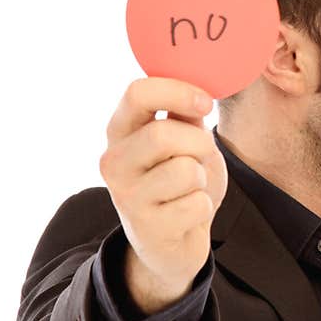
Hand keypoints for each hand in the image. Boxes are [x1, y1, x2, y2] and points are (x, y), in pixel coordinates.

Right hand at [99, 77, 227, 314]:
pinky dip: (203, 207)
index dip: (178, 91)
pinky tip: (187, 214)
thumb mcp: (183, 140)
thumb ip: (185, 111)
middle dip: (198, 143)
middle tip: (202, 154)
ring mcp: (128, 197)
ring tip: (189, 188)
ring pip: (185, 171)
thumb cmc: (179, 181)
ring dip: (201, 178)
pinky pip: (197, 204)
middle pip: (163, 135)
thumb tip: (200, 78)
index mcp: (121, 130)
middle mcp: (114, 161)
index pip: (137, 92)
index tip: (205, 102)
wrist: (173, 242)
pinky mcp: (149, 228)